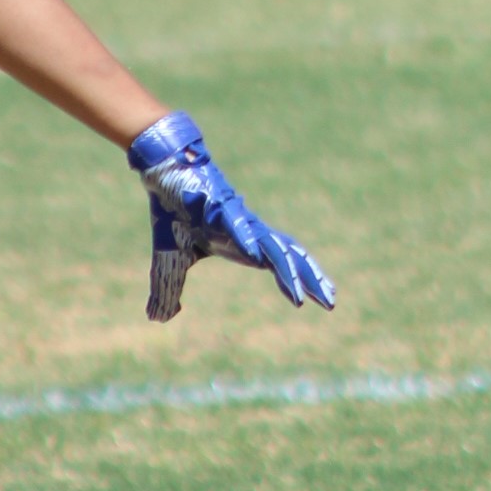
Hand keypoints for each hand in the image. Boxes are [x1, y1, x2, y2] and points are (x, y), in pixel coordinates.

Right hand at [128, 112, 335, 323]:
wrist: (164, 171)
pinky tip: (257, 257)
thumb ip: (169, 289)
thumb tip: (159, 319)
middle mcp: (248, 230)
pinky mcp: (217, 204)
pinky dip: (247, 240)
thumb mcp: (171, 260)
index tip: (322, 302)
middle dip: (309, 279)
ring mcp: (236, 217)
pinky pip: (236, 224)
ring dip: (286, 269)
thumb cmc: (175, 213)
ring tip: (302, 294)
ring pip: (269, 244)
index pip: (281, 264)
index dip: (301, 281)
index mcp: (244, 243)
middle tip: (331, 303)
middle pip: (287, 256)